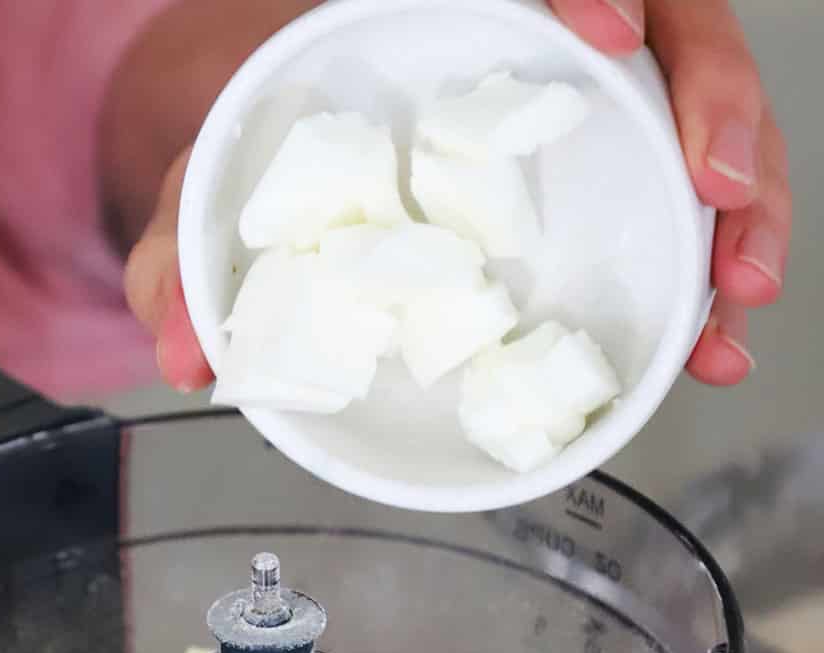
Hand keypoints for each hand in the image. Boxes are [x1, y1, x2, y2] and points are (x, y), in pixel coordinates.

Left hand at [123, 0, 788, 391]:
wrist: (268, 150)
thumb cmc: (245, 154)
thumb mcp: (205, 192)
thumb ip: (180, 255)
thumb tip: (183, 356)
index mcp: (428, 13)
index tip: (606, 34)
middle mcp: (520, 40)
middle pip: (663, 24)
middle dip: (709, 105)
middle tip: (714, 195)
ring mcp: (568, 104)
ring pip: (691, 109)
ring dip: (736, 201)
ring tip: (732, 298)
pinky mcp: (591, 165)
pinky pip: (672, 187)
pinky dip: (703, 257)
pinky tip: (707, 328)